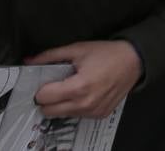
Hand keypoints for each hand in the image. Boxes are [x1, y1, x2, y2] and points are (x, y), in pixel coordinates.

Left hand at [27, 40, 141, 118]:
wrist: (133, 61)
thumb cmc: (108, 54)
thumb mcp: (78, 49)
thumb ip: (51, 55)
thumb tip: (31, 60)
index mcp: (79, 87)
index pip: (44, 98)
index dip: (41, 88)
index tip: (45, 81)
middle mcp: (85, 103)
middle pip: (49, 111)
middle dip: (47, 98)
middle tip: (55, 85)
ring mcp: (93, 112)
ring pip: (62, 115)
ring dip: (60, 104)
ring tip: (71, 86)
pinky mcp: (99, 115)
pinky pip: (77, 115)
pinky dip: (74, 106)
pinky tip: (83, 92)